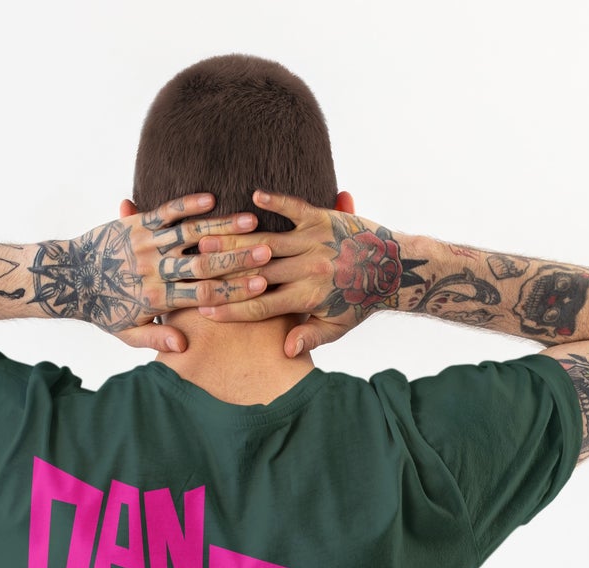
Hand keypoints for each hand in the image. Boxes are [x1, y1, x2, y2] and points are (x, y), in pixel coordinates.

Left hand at [35, 193, 275, 352]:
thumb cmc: (101, 309)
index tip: (263, 286)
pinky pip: (165, 212)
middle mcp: (155, 270)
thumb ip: (157, 339)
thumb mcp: (128, 333)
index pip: (204, 295)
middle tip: (269, 251)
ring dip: (222, 227)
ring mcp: (146, 244)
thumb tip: (184, 348)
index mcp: (158, 299)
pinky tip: (211, 199)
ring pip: (190, 234)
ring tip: (251, 221)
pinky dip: (187, 204)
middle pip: (204, 264)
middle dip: (238, 258)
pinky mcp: (135, 224)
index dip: (235, 290)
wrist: (66, 279)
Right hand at [193, 190, 422, 356]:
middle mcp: (310, 269)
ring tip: (207, 236)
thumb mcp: (337, 327)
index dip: (233, 309)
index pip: (262, 306)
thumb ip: (310, 339)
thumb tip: (285, 351)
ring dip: (235, 239)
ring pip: (267, 241)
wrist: (396, 269)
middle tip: (192, 267)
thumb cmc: (361, 302)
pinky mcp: (323, 218)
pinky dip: (275, 202)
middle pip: (256, 273)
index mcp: (310, 298)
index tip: (206, 310)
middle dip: (222, 272)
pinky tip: (254, 196)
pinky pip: (294, 208)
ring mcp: (316, 241)